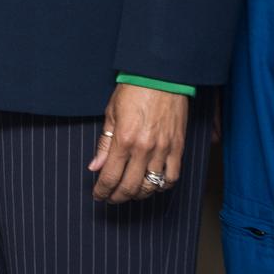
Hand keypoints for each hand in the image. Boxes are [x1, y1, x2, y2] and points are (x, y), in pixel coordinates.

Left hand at [88, 82, 188, 203]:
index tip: (98, 195)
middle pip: (129, 187)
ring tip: (130, 192)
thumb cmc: (134, 90)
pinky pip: (172, 177)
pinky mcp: (178, 147)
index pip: (110, 176)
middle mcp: (144, 148)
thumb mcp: (112, 113)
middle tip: (111, 198)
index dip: (102, 190)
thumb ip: (105, 143)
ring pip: (151, 186)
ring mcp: (163, 149)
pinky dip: (162, 186)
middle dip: (117, 197)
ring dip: (138, 195)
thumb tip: (95, 166)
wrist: (161, 75)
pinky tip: (153, 184)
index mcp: (124, 139)